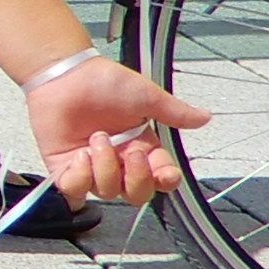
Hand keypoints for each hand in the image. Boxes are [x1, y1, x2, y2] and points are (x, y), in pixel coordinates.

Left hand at [23, 56, 208, 204]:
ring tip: (97, 139)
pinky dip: (79, 177)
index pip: (161, 178)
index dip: (166, 181)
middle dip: (137, 179)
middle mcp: (119, 161)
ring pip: (107, 192)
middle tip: (132, 154)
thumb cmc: (103, 81)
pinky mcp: (65, 169)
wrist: (65, 74)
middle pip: (137, 193)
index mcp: (141, 147)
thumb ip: (175, 112)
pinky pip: (75, 191)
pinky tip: (80, 155)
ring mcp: (92, 167)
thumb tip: (203, 117)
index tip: (166, 173)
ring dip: (105, 167)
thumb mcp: (146, 96)